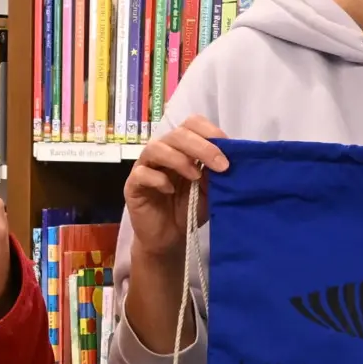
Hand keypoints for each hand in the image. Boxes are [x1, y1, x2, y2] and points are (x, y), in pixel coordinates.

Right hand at [124, 119, 227, 272]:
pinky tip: (169, 190)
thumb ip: (215, 173)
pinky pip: (141, 173)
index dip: (209, 131)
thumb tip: (229, 157)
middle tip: (221, 165)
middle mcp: (163, 151)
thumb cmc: (188, 209)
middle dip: (202, 147)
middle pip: (176, 133)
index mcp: (182, 148)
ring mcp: (145, 166)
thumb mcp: (209, 190)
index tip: (228, 151)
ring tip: (195, 177)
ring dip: (179, 159)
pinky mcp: (133, 185)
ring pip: (155, 147)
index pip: (191, 124)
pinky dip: (157, 179)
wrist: (170, 239)